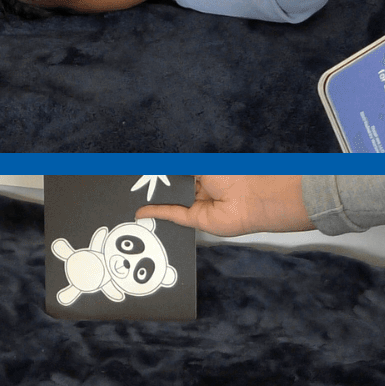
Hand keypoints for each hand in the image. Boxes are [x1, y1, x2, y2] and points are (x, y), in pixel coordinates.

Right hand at [136, 176, 310, 235]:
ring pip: (170, 202)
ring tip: (130, 194)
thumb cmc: (234, 175)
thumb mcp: (201, 165)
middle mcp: (200, 189)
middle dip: (154, 187)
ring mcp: (197, 205)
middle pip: (171, 189)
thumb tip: (156, 167)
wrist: (254, 198)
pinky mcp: (196, 220)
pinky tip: (141, 212)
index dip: (160, 173)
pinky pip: (172, 215)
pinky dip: (157, 213)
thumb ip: (177, 168)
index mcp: (203, 172)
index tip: (139, 171)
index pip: (176, 172)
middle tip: (130, 184)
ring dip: (153, 200)